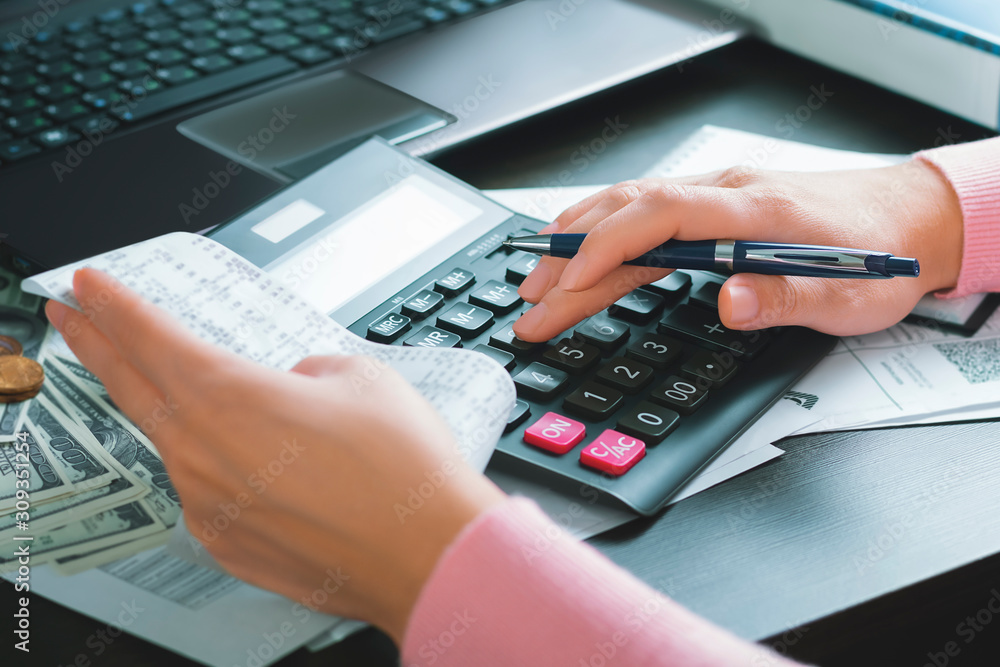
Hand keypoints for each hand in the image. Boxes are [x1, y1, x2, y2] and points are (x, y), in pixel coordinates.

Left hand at [46, 269, 505, 644]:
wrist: (430, 552)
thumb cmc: (401, 467)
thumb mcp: (360, 377)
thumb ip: (308, 372)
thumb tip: (294, 387)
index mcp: (229, 396)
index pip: (150, 338)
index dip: (114, 305)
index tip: (87, 286)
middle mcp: (203, 453)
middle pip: (130, 387)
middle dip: (94, 346)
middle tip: (67, 318)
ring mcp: (210, 505)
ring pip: (175, 444)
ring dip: (170, 413)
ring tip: (185, 395)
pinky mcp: (230, 545)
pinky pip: (208, 492)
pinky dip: (218, 469)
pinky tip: (259, 466)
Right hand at [512, 160, 962, 341]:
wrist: (909, 218)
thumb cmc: (880, 255)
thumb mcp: (852, 295)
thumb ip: (789, 300)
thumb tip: (730, 303)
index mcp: (752, 209)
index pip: (658, 215)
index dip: (605, 247)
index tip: (567, 287)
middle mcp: (724, 194)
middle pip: (626, 212)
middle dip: (569, 258)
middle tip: (529, 305)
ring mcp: (714, 199)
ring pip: (625, 210)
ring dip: (575, 246)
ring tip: (536, 287)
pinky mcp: (711, 211)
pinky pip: (641, 218)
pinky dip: (601, 240)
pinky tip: (579, 261)